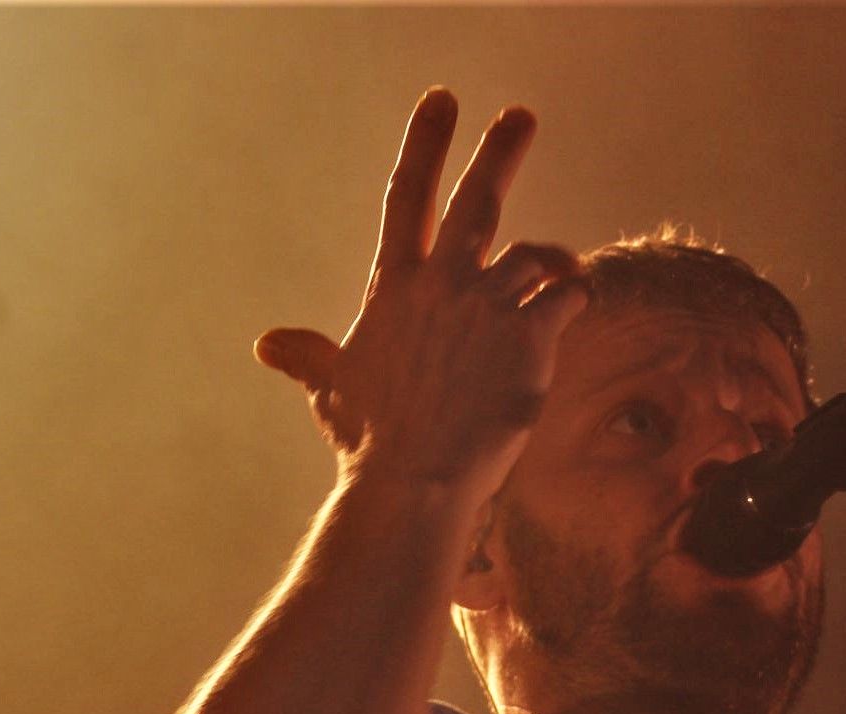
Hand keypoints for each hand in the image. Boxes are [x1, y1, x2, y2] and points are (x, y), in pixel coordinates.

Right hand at [253, 88, 587, 498]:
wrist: (414, 480)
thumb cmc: (370, 442)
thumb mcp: (332, 389)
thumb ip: (309, 357)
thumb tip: (267, 344)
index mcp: (395, 287)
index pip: (404, 196)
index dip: (425, 143)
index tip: (442, 101)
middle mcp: (442, 285)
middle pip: (475, 201)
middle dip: (499, 151)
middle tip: (521, 115)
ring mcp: (486, 308)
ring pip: (533, 254)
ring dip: (554, 256)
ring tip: (565, 267)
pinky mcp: (528, 340)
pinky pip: (566, 298)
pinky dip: (577, 294)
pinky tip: (579, 303)